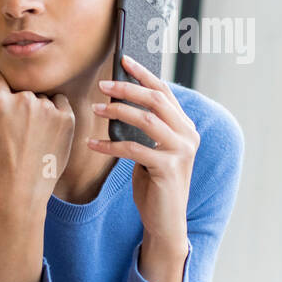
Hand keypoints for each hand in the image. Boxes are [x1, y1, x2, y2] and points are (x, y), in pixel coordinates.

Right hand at [0, 68, 74, 208]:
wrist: (23, 187)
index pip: (1, 76)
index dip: (3, 89)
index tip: (7, 105)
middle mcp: (24, 99)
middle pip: (23, 87)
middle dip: (21, 101)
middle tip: (21, 128)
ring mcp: (47, 107)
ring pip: (43, 96)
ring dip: (39, 107)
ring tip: (34, 135)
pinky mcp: (66, 116)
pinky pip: (60, 102)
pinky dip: (56, 112)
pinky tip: (48, 132)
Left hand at [89, 54, 198, 249]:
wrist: (166, 222)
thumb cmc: (155, 185)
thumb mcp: (153, 151)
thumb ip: (148, 129)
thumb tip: (121, 101)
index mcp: (186, 127)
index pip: (165, 92)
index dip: (144, 74)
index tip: (124, 60)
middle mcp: (188, 135)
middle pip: (156, 100)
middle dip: (127, 88)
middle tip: (102, 85)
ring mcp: (181, 152)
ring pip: (146, 120)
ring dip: (118, 112)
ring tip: (96, 110)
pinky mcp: (168, 169)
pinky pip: (134, 149)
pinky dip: (110, 146)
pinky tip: (93, 144)